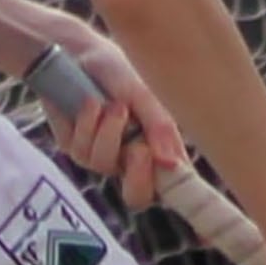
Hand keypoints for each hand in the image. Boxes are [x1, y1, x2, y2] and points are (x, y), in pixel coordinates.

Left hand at [45, 34, 187, 208]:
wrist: (77, 52)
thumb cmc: (118, 69)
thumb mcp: (145, 94)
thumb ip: (159, 128)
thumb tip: (173, 165)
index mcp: (159, 146)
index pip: (174, 187)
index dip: (182, 199)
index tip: (190, 212)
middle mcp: (132, 156)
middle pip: (137, 196)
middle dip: (137, 175)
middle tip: (139, 150)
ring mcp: (102, 155)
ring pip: (105, 165)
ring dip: (109, 133)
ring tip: (114, 104)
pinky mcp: (75, 148)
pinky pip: (82, 151)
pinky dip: (88, 125)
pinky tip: (90, 102)